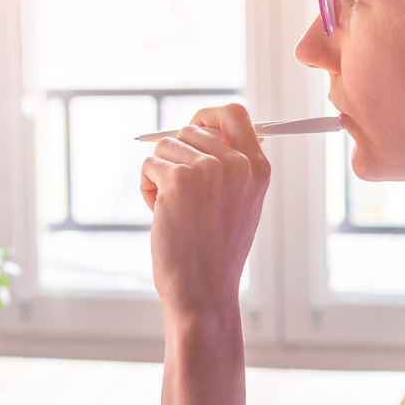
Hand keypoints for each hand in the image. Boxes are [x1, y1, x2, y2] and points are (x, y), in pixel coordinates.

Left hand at [139, 103, 269, 322]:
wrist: (203, 291)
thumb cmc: (215, 252)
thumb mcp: (239, 204)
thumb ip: (229, 166)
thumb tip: (199, 129)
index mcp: (258, 168)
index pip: (234, 114)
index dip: (207, 117)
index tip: (192, 128)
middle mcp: (237, 163)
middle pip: (190, 130)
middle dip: (176, 157)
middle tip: (179, 195)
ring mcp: (208, 169)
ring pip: (165, 147)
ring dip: (160, 176)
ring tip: (173, 210)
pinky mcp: (178, 179)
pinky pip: (149, 165)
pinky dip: (147, 189)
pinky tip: (160, 215)